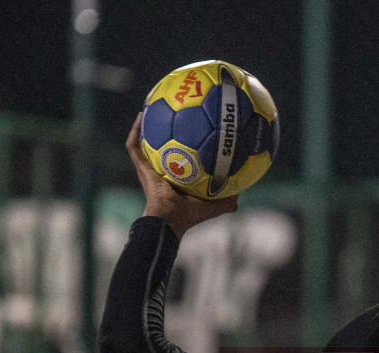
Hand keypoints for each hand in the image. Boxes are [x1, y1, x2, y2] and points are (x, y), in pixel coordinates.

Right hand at [125, 114, 238, 239]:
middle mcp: (161, 170)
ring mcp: (148, 168)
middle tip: (170, 110)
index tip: (190, 126)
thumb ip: (229, 196)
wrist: (170, 219)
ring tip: (150, 107)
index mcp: (176, 177)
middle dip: (163, 129)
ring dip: (145, 126)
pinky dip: (135, 130)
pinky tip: (141, 115)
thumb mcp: (215, 204)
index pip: (179, 157)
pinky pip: (134, 145)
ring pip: (143, 142)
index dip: (183, 144)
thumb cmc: (190, 215)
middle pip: (159, 146)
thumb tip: (245, 183)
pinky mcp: (140, 167)